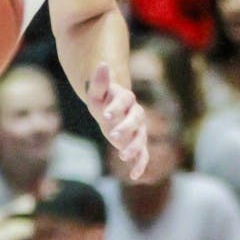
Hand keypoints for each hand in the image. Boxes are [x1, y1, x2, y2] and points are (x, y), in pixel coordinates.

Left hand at [86, 63, 147, 180]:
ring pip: (141, 138)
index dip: (116, 107)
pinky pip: (143, 155)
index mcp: (125, 98)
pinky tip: (134, 175)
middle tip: (112, 135)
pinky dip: (140, 164)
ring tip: (122, 156)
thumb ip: (98, 82)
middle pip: (136, 119)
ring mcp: (138, 129)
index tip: (104, 115)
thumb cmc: (101, 100)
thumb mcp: (95, 93)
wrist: (108, 112)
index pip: (125, 100)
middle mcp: (136, 113)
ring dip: (134, 147)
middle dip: (126, 127)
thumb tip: (102, 64)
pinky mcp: (137, 143)